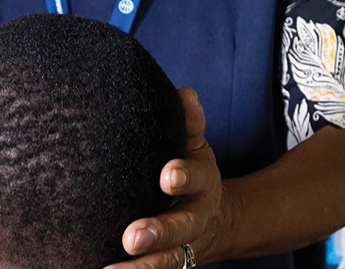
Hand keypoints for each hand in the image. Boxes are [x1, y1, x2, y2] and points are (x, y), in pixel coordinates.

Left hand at [107, 88, 235, 268]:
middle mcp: (193, 219)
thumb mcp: (194, 145)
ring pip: (164, 262)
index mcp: (202, 183)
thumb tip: (185, 93)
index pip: (195, 178)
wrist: (212, 220)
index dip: (184, 176)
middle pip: (179, 228)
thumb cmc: (189, 173)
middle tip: (131, 237)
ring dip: (139, 268)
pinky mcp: (162, 263)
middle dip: (157, 232)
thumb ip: (189, 122)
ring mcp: (179, 247)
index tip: (167, 175)